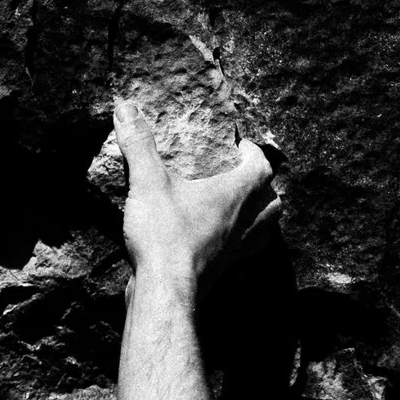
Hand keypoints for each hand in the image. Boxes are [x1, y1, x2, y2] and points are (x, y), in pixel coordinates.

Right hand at [112, 99, 279, 292]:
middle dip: (263, 186)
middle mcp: (245, 223)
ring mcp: (236, 251)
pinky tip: (215, 241)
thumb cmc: (165, 236)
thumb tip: (126, 106)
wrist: (164, 293)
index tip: (237, 145)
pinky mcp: (222, 272)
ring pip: (264, 231)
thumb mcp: (148, 183)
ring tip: (236, 208)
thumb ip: (139, 144)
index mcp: (237, 195)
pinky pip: (242, 254)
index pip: (262, 166)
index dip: (253, 152)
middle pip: (273, 201)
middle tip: (240, 176)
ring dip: (258, 217)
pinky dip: (238, 244)